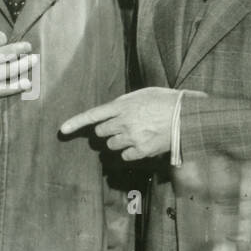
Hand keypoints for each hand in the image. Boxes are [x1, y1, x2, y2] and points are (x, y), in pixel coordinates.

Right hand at [0, 15, 37, 121]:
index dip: (0, 38)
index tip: (0, 41)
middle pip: (8, 51)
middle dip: (20, 48)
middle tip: (28, 47)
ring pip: (10, 68)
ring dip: (23, 64)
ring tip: (34, 60)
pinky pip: (3, 89)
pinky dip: (16, 86)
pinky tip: (26, 83)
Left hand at [59, 87, 179, 160]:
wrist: (187, 115)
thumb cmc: (166, 101)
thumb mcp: (142, 94)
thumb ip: (124, 104)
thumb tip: (112, 113)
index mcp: (122, 105)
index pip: (93, 115)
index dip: (76, 123)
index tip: (63, 130)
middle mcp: (124, 122)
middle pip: (100, 133)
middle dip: (107, 131)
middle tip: (121, 127)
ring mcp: (132, 137)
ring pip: (111, 145)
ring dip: (118, 141)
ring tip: (136, 134)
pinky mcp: (141, 151)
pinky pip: (125, 156)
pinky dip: (130, 152)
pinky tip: (141, 144)